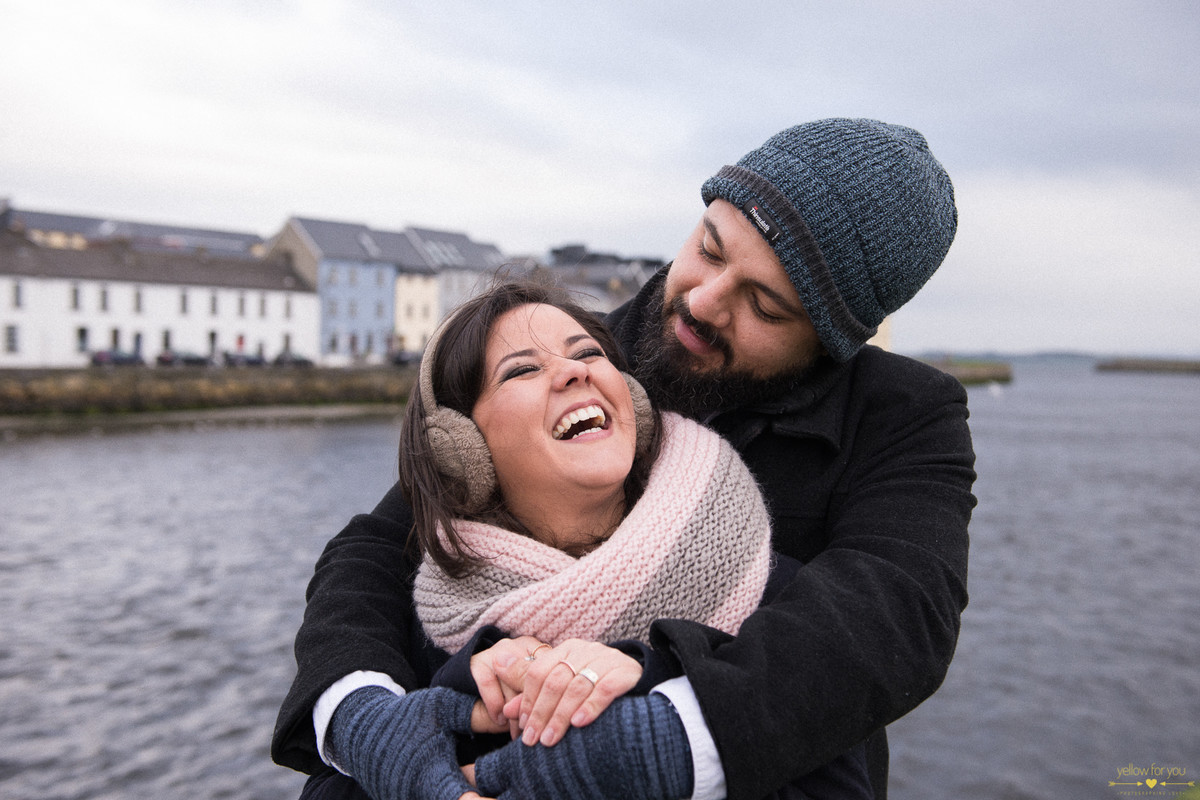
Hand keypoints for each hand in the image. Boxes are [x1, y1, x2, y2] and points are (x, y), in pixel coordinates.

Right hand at [470, 636, 543, 734]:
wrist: (470, 702)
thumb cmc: (510, 704)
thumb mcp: (529, 701)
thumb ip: (540, 698)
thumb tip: (557, 710)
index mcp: (535, 650)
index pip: (546, 670)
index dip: (547, 696)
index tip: (548, 719)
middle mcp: (515, 647)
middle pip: (530, 676)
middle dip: (531, 706)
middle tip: (533, 727)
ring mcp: (495, 653)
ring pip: (511, 681)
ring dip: (515, 711)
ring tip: (518, 731)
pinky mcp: (476, 662)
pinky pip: (489, 682)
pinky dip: (495, 704)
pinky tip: (499, 719)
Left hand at [499, 638, 642, 746]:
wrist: (639, 682)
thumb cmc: (595, 687)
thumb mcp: (564, 688)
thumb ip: (535, 697)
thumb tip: (505, 710)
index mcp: (566, 650)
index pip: (538, 672)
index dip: (528, 701)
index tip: (524, 728)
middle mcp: (584, 650)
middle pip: (555, 680)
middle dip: (542, 713)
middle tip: (534, 740)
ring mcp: (606, 658)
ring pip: (576, 686)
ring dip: (561, 715)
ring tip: (551, 739)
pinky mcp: (625, 671)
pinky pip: (605, 688)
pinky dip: (590, 706)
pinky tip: (580, 724)